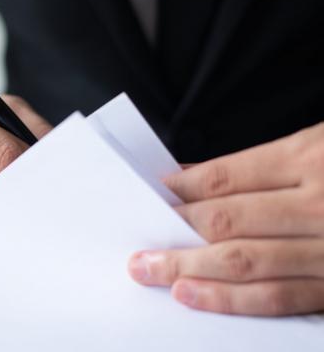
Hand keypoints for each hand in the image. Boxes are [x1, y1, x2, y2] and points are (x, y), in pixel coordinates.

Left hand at [128, 123, 323, 315]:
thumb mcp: (316, 144)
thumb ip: (259, 163)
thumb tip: (189, 176)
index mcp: (308, 159)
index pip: (222, 179)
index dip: (178, 192)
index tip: (149, 201)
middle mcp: (318, 205)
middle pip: (224, 221)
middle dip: (173, 232)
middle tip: (138, 245)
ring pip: (243, 262)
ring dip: (188, 268)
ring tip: (151, 271)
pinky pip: (279, 297)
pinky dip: (232, 300)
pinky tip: (195, 295)